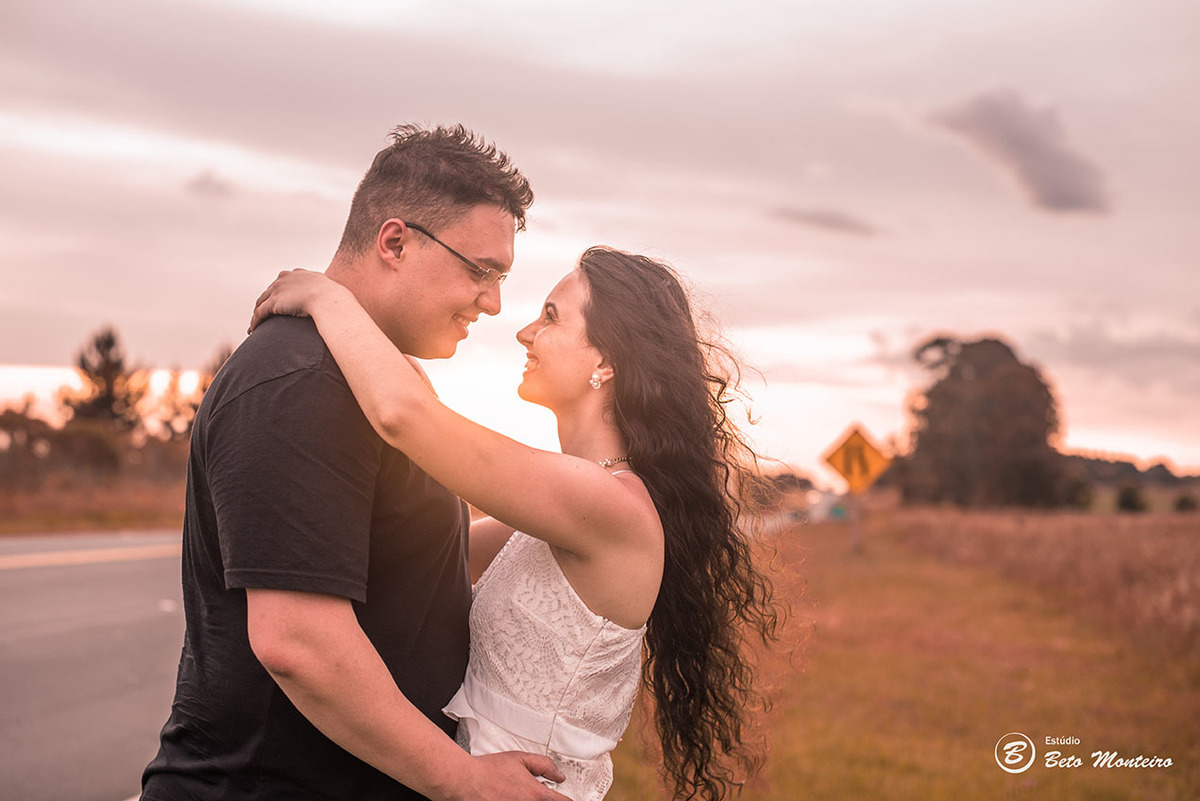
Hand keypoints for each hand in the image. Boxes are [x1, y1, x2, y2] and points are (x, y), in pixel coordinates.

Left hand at [248, 269, 338, 333]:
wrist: (329, 300)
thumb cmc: (336, 299)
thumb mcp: (333, 292)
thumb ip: (332, 295)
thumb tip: (343, 304)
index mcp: (300, 274)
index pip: (285, 281)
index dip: (281, 292)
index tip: (281, 301)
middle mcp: (285, 278)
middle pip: (270, 291)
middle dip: (266, 302)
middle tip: (264, 314)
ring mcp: (278, 289)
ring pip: (261, 302)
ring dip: (257, 313)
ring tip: (256, 324)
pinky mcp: (273, 302)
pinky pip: (260, 313)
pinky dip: (255, 322)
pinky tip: (253, 330)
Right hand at [447, 751, 570, 800]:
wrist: (466, 781)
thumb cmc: (489, 770)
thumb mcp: (520, 759)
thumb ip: (544, 765)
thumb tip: (558, 775)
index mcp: (536, 794)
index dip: (566, 800)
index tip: (566, 799)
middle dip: (546, 800)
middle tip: (536, 794)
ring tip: (519, 794)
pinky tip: (510, 797)